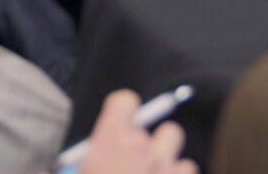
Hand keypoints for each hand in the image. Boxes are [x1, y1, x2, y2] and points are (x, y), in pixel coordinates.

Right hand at [75, 90, 196, 173]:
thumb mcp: (79, 168)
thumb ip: (85, 158)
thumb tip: (84, 155)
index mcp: (111, 140)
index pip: (125, 101)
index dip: (124, 111)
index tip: (123, 122)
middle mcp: (141, 147)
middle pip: (166, 128)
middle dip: (158, 142)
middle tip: (144, 160)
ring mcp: (165, 167)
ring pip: (179, 152)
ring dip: (170, 162)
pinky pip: (189, 169)